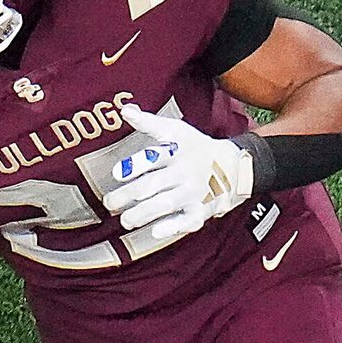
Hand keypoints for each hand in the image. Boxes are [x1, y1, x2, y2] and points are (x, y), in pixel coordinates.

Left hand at [100, 105, 252, 244]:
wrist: (232, 166)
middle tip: (110, 203)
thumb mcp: (175, 131)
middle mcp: (184, 171)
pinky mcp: (200, 211)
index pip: (154, 156)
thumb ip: (148, 123)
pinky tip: (155, 232)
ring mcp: (193, 192)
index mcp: (176, 150)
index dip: (134, 165)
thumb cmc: (194, 148)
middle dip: (129, 195)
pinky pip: (187, 221)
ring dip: (143, 214)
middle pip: (153, 184)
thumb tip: (124, 110)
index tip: (116, 173)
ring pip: (166, 204)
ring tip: (125, 220)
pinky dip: (172, 227)